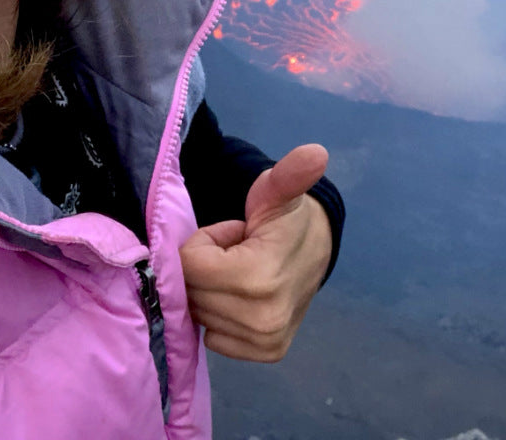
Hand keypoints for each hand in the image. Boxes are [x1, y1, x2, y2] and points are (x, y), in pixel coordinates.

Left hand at [179, 143, 331, 361]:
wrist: (315, 248)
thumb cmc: (285, 216)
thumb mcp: (278, 190)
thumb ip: (287, 174)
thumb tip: (316, 152)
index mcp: (259, 278)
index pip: (189, 265)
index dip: (203, 243)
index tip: (231, 234)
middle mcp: (262, 320)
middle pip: (190, 292)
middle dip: (204, 266)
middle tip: (235, 251)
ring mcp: (264, 341)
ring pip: (198, 314)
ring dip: (211, 289)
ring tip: (239, 270)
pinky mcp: (264, 352)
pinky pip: (212, 336)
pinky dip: (218, 313)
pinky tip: (241, 295)